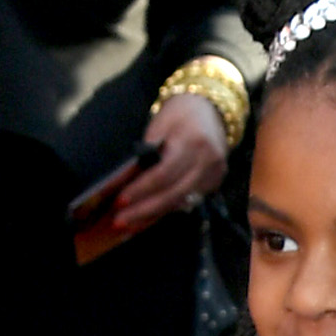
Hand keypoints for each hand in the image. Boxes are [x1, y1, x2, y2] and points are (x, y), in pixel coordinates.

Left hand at [112, 93, 230, 230]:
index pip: (163, 174)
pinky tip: (147, 219)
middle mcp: (208, 163)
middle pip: (173, 194)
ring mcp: (214, 176)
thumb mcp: (159, 125)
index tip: (119, 201)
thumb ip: (145, 152)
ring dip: (152, 216)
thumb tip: (122, 181)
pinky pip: (187, 202)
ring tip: (129, 226)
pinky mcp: (215, 184)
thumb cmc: (181, 113)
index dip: (141, 190)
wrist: (213, 109)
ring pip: (180, 203)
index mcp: (193, 143)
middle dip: (144, 210)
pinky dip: (165, 211)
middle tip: (120, 221)